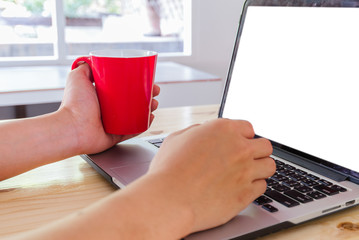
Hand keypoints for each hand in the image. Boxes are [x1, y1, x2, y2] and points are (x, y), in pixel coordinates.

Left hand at [59, 63, 159, 154]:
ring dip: (149, 109)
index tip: (147, 79)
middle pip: (134, 101)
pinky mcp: (117, 136)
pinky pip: (134, 130)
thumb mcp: (77, 77)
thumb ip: (84, 67)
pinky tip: (151, 118)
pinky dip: (144, 124)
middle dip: (148, 96)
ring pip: (136, 115)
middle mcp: (109, 110)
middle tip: (154, 92)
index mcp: (103, 97)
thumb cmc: (73, 104)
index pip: (124, 88)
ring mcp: (114, 124)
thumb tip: (93, 60)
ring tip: (154, 104)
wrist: (72, 128)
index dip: (138, 83)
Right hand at [148, 118, 274, 234]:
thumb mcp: (177, 138)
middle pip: (265, 146)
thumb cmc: (168, 170)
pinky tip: (242, 187)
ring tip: (248, 173)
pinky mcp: (246, 194)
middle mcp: (239, 148)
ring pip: (270, 166)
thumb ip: (196, 131)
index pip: (248, 128)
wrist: (169, 199)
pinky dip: (254, 187)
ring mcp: (245, 171)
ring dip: (260, 168)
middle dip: (256, 151)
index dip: (242, 136)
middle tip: (245, 158)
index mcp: (223, 130)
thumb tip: (203, 132)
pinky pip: (262, 187)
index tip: (238, 143)